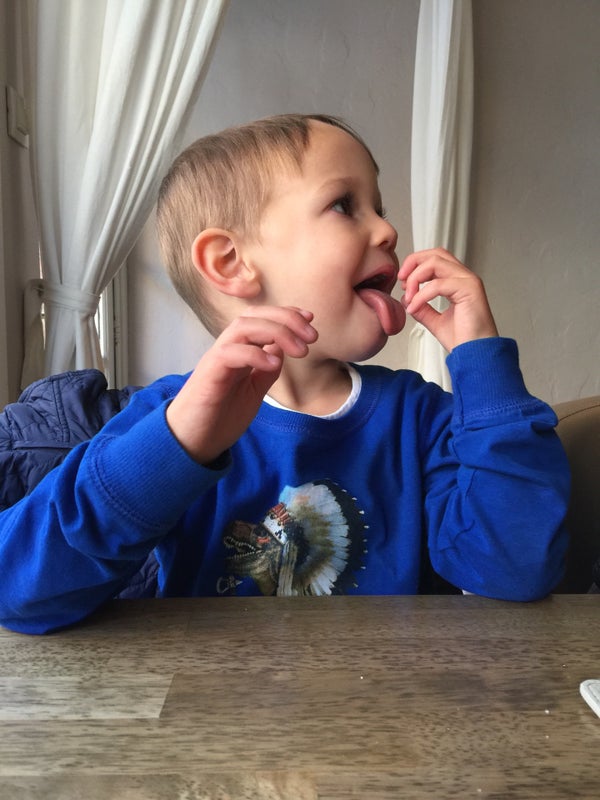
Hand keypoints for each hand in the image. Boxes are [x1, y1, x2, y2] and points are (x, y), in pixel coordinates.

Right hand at [166, 306, 317, 464]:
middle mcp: (227, 349)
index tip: (310, 320)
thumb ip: (265, 372)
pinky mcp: (208, 375)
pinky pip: (229, 353)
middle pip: (254, 316)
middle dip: (286, 319)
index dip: (286, 315)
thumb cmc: (219, 418)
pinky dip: (254, 354)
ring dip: (275, 331)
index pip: (261, 319)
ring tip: (300, 350)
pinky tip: (273, 363)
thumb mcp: (252, 392)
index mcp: (239, 352)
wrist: (191, 443)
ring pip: (243, 327)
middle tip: (312, 336)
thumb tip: (281, 351)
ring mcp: (216, 359)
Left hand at [399, 248, 497, 351]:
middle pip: (436, 254)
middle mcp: (464, 277)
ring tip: (409, 297)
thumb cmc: (464, 339)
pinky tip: (414, 307)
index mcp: (458, 281)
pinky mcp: (469, 289)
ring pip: (436, 263)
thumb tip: (407, 299)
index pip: (436, 258)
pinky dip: (421, 295)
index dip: (416, 264)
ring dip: (416, 277)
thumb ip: (422, 308)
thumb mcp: (435, 321)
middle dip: (413, 262)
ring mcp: (468, 281)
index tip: (403, 282)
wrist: (476, 354)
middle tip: (401, 280)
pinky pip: (438, 284)